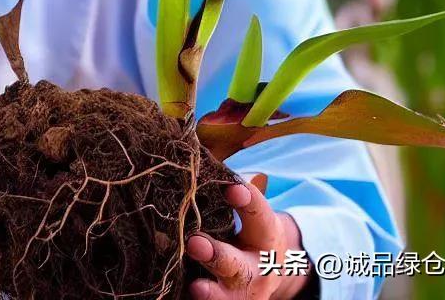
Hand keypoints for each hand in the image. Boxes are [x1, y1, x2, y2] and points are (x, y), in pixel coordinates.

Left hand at [185, 173, 312, 299]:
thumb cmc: (247, 234)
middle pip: (238, 265)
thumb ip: (230, 194)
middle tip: (195, 243)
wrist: (266, 277)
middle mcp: (256, 270)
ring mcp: (239, 295)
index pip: (260, 216)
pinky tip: (178, 296)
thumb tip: (195, 159)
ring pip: (225, 297)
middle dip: (217, 256)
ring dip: (209, 292)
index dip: (248, 202)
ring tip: (195, 286)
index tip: (232, 187)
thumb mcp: (250, 217)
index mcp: (265, 238)